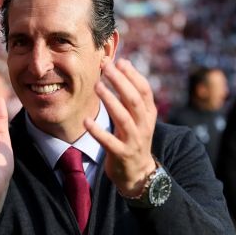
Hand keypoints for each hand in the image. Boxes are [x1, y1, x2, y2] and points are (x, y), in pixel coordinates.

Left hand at [84, 59, 157, 197]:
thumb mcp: (139, 118)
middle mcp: (144, 125)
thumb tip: (122, 65)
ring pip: (124, 117)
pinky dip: (97, 131)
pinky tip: (86, 121)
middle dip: (120, 82)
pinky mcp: (122, 154)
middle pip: (133, 99)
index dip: (133, 75)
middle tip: (106, 67)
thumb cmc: (134, 139)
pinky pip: (109, 141)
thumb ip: (131, 96)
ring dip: (110, 100)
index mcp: (148, 114)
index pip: (144, 90)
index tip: (120, 61)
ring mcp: (134, 140)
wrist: (139, 173)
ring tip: (97, 86)